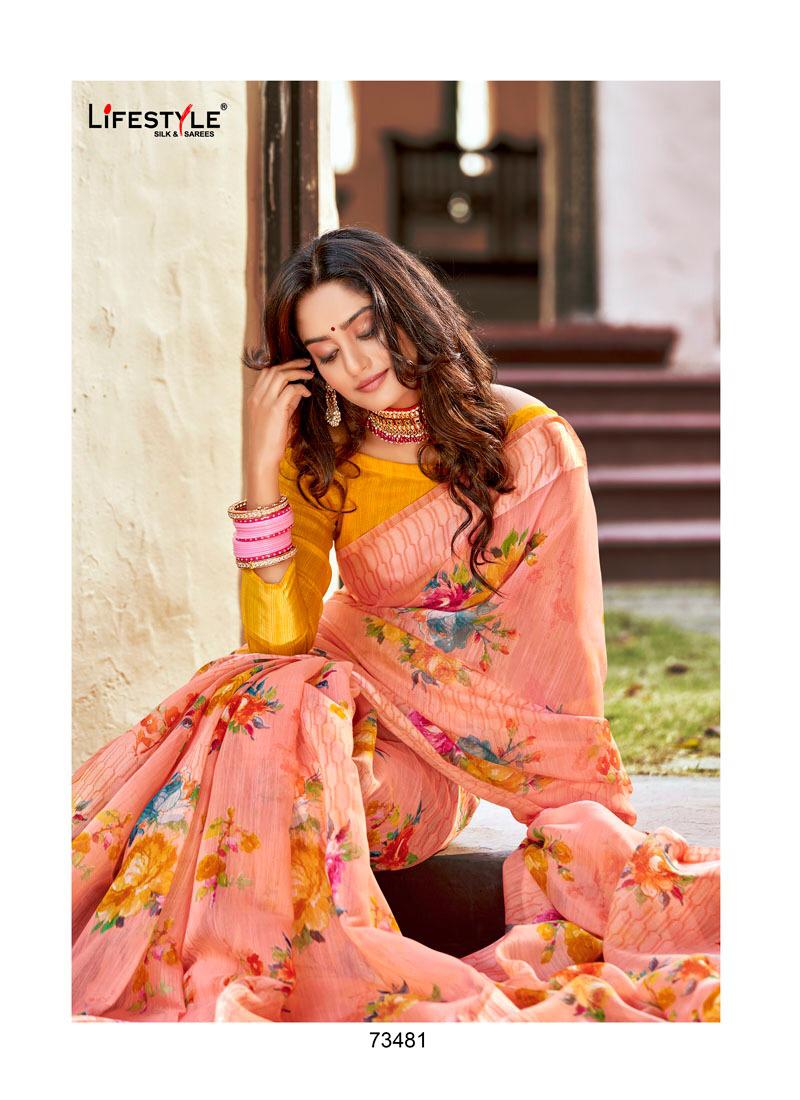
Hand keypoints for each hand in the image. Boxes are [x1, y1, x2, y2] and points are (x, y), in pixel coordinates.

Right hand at [245, 356, 314, 476]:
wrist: (261, 458)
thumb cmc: (268, 442)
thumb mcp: (276, 419)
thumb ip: (286, 403)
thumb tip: (299, 390)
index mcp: (254, 398)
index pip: (266, 373)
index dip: (282, 366)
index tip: (295, 366)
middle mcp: (257, 397)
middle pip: (274, 370)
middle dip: (292, 363)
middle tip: (306, 363)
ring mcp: (264, 402)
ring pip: (281, 375)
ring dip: (297, 372)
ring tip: (309, 374)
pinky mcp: (275, 410)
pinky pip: (290, 389)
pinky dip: (300, 387)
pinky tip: (307, 393)